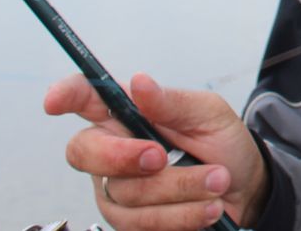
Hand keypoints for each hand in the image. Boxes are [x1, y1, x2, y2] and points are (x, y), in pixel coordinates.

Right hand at [44, 72, 268, 230]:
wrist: (245, 190)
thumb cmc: (222, 144)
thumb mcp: (208, 114)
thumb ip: (172, 102)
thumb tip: (139, 83)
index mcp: (127, 115)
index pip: (86, 99)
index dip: (66, 96)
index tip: (55, 101)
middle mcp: (113, 152)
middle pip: (86, 153)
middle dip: (124, 156)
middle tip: (163, 156)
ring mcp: (116, 192)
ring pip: (125, 194)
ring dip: (180, 188)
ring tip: (217, 181)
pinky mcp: (130, 224)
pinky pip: (143, 225)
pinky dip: (183, 215)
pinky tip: (208, 208)